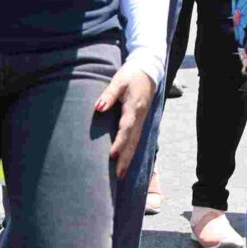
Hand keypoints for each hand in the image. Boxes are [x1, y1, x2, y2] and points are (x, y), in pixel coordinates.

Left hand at [96, 62, 157, 177]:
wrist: (148, 73)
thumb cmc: (131, 76)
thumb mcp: (119, 81)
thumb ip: (108, 94)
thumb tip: (98, 108)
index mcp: (134, 108)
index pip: (126, 128)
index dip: (120, 142)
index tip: (113, 155)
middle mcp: (139, 118)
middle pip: (132, 141)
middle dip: (126, 158)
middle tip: (119, 174)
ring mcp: (141, 121)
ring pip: (135, 143)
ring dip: (128, 159)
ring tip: (121, 175)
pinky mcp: (139, 123)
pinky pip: (135, 140)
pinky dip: (131, 153)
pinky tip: (125, 163)